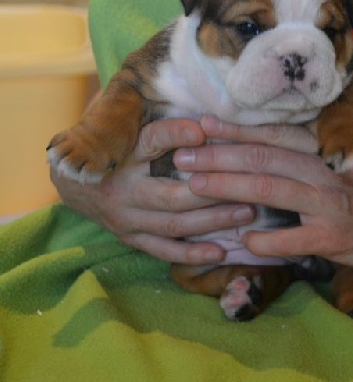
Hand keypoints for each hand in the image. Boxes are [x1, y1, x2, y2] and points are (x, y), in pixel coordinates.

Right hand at [51, 118, 256, 264]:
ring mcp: (127, 221)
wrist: (75, 182)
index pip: (152, 140)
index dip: (176, 134)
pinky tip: (220, 252)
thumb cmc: (116, 150)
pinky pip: (163, 251)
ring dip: (212, 222)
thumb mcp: (134, 132)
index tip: (203, 130)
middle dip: (214, 193)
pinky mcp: (131, 239)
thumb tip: (203, 126)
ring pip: (174, 225)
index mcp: (125, 158)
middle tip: (249, 188)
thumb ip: (166, 129)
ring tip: (247, 213)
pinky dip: (192, 254)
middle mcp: (124, 192)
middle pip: (173, 195)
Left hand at [174, 116, 352, 274]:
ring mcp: (330, 205)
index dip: (237, 129)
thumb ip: (327, 154)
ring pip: (269, 190)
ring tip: (192, 186)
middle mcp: (327, 171)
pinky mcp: (335, 240)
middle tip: (181, 154)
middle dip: (218, 155)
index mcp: (332, 150)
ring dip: (227, 187)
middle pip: (263, 157)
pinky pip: (290, 240)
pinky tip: (240, 240)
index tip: (203, 124)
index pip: (276, 133)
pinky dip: (263, 239)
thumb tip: (289, 147)